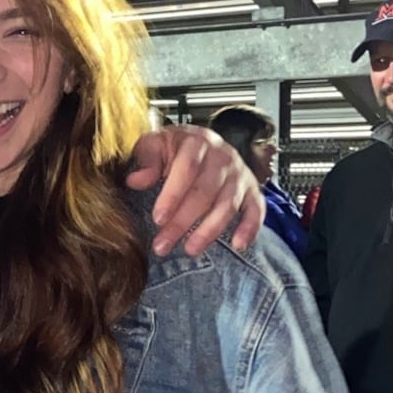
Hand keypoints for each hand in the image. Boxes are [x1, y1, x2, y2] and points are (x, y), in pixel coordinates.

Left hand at [126, 127, 263, 257]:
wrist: (201, 144)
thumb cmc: (172, 149)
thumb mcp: (154, 145)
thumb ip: (145, 160)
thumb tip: (135, 181)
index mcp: (197, 141)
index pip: (186, 168)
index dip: (172, 195)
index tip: (157, 219)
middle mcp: (223, 156)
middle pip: (205, 192)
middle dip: (183, 222)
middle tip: (162, 245)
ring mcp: (240, 174)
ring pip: (227, 205)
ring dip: (209, 231)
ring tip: (189, 250)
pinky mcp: (252, 190)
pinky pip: (256, 210)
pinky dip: (251, 228)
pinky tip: (238, 245)